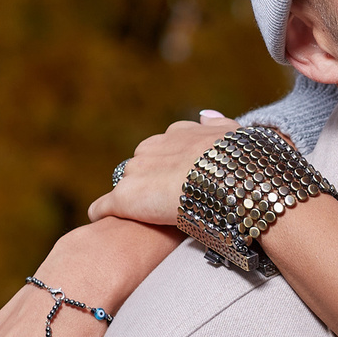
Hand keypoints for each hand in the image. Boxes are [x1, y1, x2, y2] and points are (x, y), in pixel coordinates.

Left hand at [88, 113, 237, 227]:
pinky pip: (102, 207)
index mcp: (174, 135)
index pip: (162, 149)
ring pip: (125, 187)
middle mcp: (150, 148)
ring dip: (131, 200)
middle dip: (148, 183)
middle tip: (163, 205)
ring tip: (138, 219)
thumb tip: (204, 115)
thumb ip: (217, 123)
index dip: (169, 167)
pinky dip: (102, 213)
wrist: (225, 180)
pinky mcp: (123, 198)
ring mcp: (134, 172)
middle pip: (140, 167)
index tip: (178, 182)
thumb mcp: (232, 133)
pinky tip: (102, 221)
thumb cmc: (235, 160)